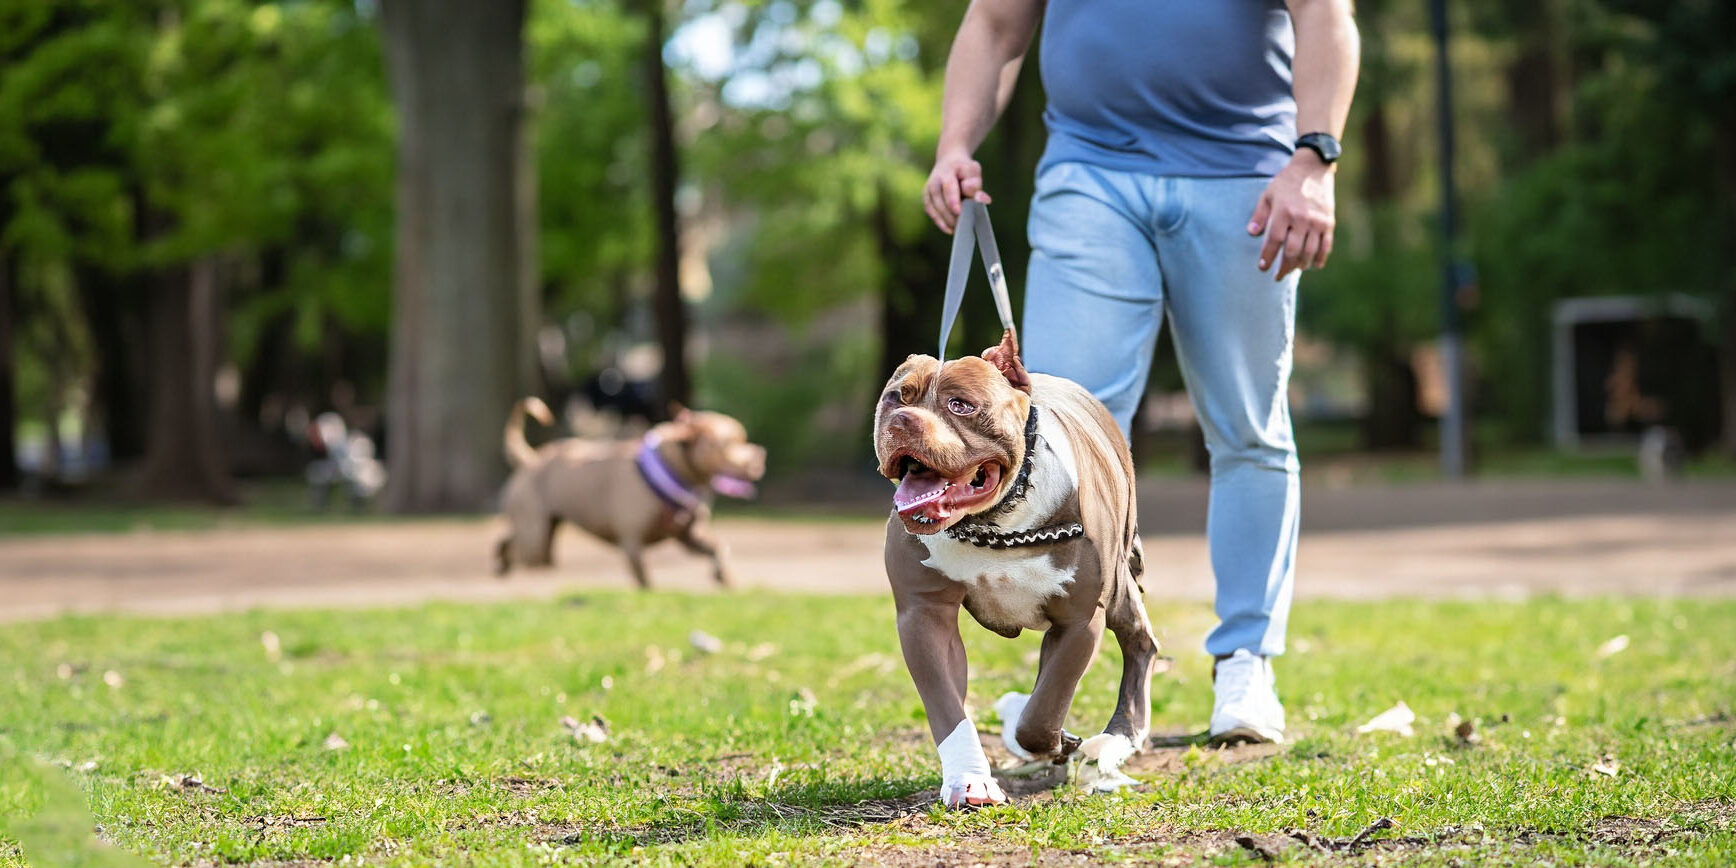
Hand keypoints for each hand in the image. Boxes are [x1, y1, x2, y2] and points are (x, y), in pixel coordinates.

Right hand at [924, 148, 991, 233]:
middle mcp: (933, 182)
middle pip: (940, 202)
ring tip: (959, 229)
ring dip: (946, 221)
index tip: (959, 212)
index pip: (949, 188)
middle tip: (964, 225)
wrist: (948, 161)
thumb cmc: (964, 169)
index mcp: (946, 172)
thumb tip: (981, 199)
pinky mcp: (926, 199)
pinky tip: (950, 229)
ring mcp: (927, 191)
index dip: (953, 201)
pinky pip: (931, 213)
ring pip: (934, 209)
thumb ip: (975, 185)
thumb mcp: (973, 171)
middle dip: (951, 215)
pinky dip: (940, 222)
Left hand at [1249, 150, 1335, 279]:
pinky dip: (1320, 258)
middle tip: (1277, 276)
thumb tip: (1251, 233)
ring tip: (1293, 270)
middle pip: (1293, 250)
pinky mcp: (1329, 222)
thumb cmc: (1286, 182)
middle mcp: (1302, 218)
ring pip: (1310, 251)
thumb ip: (1259, 215)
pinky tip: (1313, 266)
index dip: (1268, 256)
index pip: (1274, 241)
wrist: (1313, 168)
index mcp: (1284, 212)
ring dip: (1300, 265)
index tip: (1262, 267)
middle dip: (1284, 267)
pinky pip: (1326, 245)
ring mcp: (1317, 221)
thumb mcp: (1268, 195)